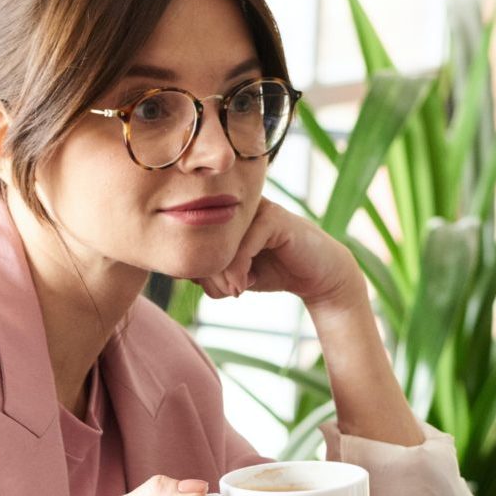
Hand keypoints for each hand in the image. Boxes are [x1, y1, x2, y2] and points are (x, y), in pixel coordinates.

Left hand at [193, 200, 362, 311]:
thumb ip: (207, 267)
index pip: (190, 234)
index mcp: (223, 210)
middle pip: (200, 237)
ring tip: (235, 291)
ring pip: (218, 242)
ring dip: (221, 276)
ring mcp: (255, 206)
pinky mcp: (273, 217)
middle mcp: (235, 202)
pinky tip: (246, 285)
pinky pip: (242, 246)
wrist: (317, 275)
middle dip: (207, 274)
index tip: (211, 288)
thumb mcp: (232, 273)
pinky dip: (238, 271)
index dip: (192, 265)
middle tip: (225, 293)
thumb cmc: (271, 270)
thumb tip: (178, 269)